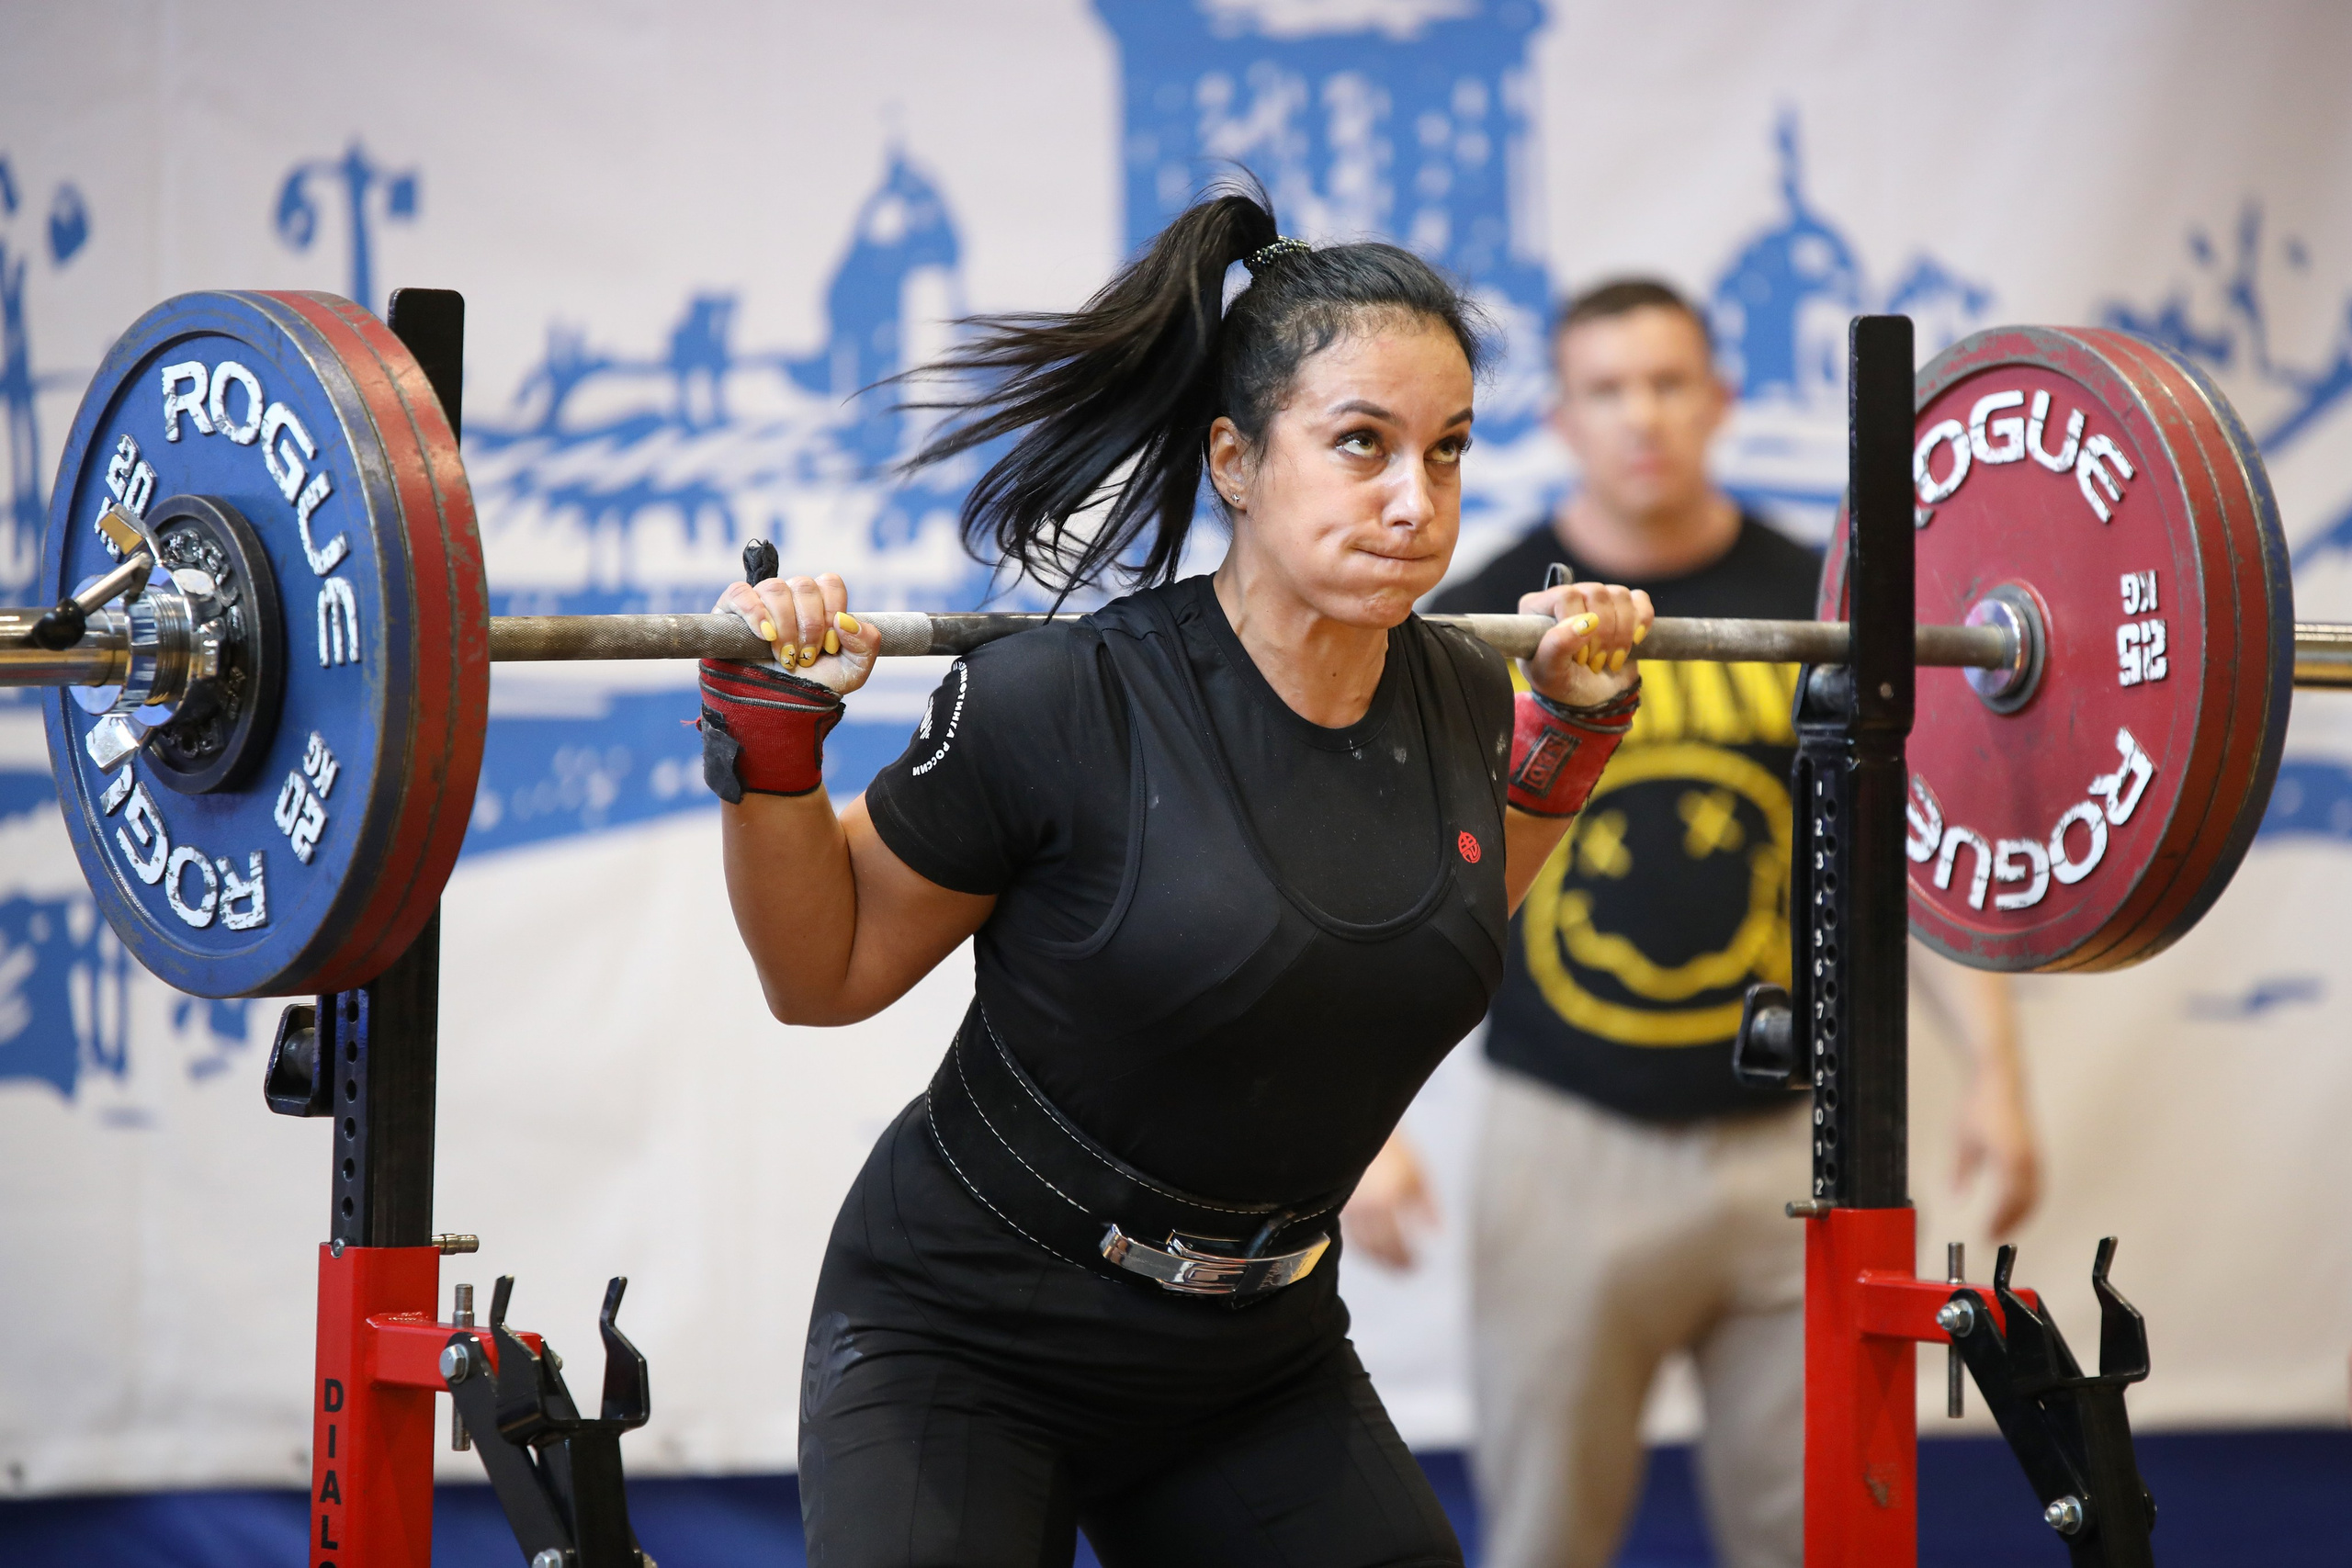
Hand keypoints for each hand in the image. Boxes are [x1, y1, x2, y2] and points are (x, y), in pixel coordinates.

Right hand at [713, 571, 879, 695]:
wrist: (777, 710)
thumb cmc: (813, 686)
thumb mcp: (853, 671)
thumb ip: (867, 643)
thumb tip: (846, 619)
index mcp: (818, 604)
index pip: (830, 583)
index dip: (832, 611)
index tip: (830, 646)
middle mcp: (790, 597)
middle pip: (804, 585)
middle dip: (810, 626)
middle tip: (806, 657)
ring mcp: (760, 601)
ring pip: (775, 589)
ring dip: (785, 627)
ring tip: (785, 657)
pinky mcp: (730, 611)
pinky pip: (741, 593)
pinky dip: (754, 612)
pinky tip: (765, 636)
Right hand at [1341, 1132, 1437, 1270]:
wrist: (1360, 1133)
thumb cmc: (1394, 1152)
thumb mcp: (1418, 1176)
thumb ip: (1428, 1207)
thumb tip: (1438, 1233)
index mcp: (1388, 1202)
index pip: (1397, 1242)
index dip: (1406, 1258)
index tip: (1417, 1266)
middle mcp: (1366, 1208)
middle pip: (1379, 1248)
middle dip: (1393, 1263)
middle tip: (1405, 1271)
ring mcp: (1351, 1208)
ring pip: (1362, 1244)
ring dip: (1378, 1259)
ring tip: (1390, 1264)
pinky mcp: (1340, 1206)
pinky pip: (1352, 1234)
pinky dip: (1363, 1247)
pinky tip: (1373, 1249)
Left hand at [1517, 580, 1652, 707]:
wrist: (1590, 699)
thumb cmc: (1561, 684)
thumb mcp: (1549, 674)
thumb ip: (1557, 646)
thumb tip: (1585, 621)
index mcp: (1538, 607)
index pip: (1566, 596)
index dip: (1578, 627)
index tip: (1579, 657)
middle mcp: (1568, 597)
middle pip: (1596, 593)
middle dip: (1603, 634)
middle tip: (1595, 663)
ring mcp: (1596, 600)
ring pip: (1620, 595)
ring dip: (1622, 634)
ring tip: (1610, 660)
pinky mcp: (1623, 607)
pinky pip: (1640, 599)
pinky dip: (1642, 622)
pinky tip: (1634, 641)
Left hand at [1953, 1068, 2040, 1236]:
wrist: (1999, 1078)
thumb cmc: (1979, 1105)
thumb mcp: (1961, 1140)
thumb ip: (1960, 1172)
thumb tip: (1956, 1197)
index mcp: (2011, 1159)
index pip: (2009, 1201)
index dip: (1999, 1222)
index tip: (1986, 1236)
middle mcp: (2028, 1159)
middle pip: (2027, 1203)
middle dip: (2013, 1223)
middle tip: (1995, 1237)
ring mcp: (2035, 1155)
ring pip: (2036, 1195)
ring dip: (2023, 1214)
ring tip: (2005, 1227)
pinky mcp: (2035, 1151)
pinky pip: (2037, 1183)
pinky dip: (2029, 1200)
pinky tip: (2015, 1204)